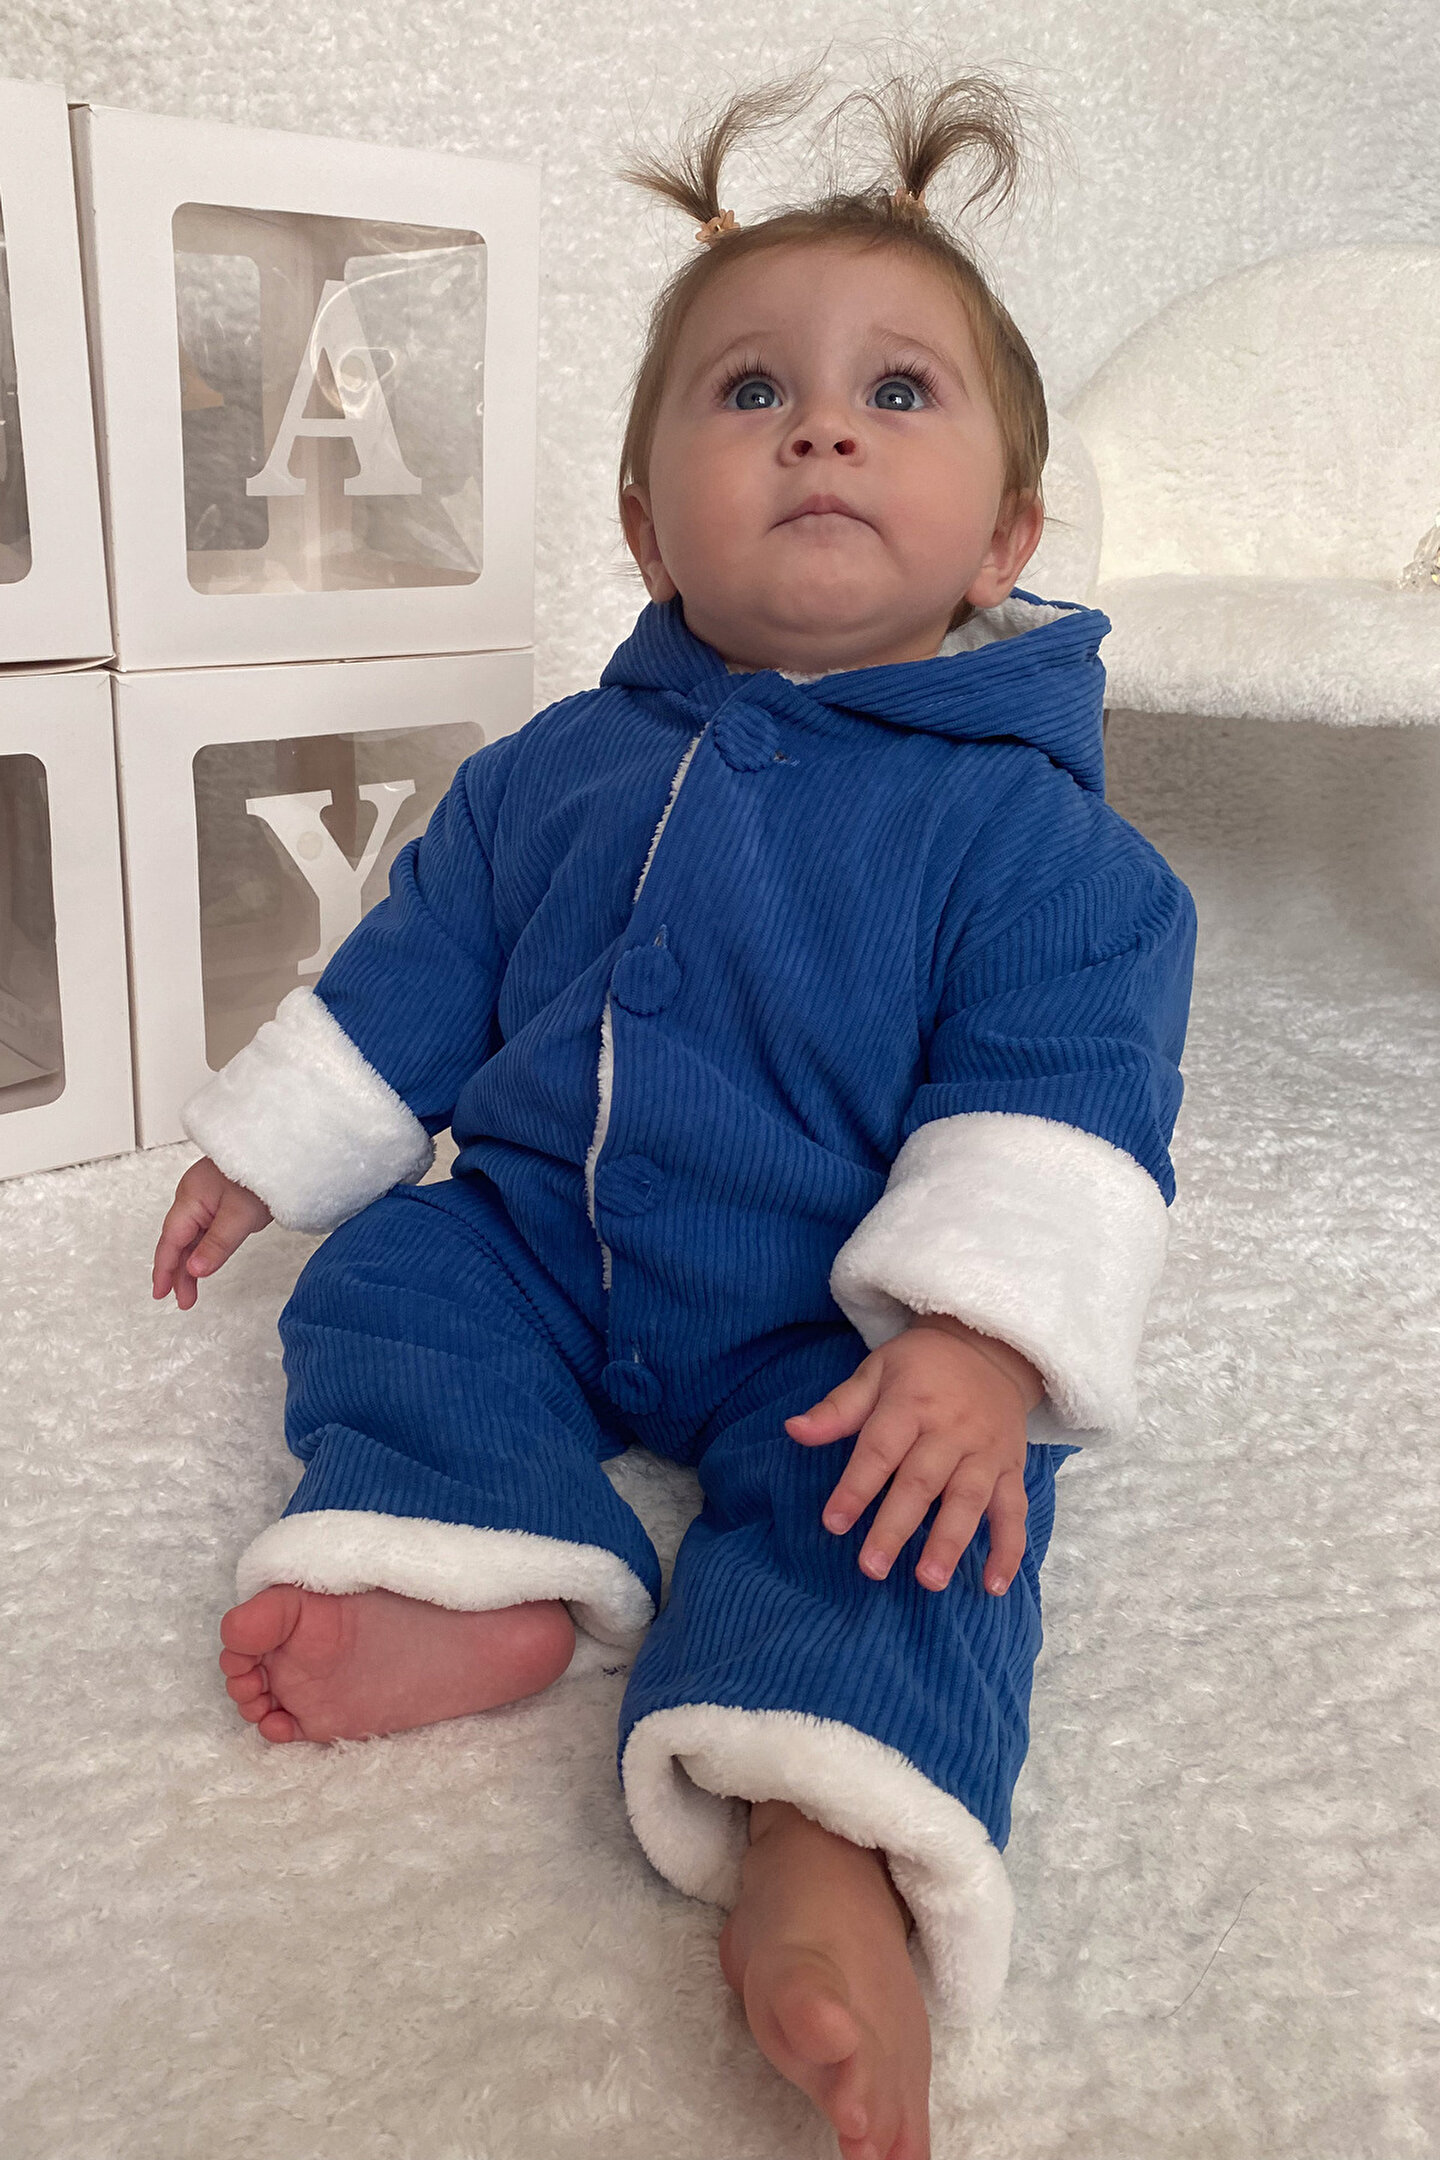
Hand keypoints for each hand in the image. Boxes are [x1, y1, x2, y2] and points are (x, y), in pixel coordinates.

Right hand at [152, 1155, 271, 1309]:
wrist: (279, 1149)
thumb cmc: (261, 1173)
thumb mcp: (241, 1216)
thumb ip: (217, 1245)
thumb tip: (194, 1271)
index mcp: (190, 1198)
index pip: (172, 1241)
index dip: (164, 1269)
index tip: (161, 1293)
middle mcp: (192, 1197)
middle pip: (178, 1241)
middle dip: (177, 1272)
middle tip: (184, 1300)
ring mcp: (205, 1197)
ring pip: (191, 1236)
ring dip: (189, 1263)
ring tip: (191, 1291)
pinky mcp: (219, 1199)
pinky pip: (203, 1229)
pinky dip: (201, 1248)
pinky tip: (203, 1263)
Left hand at [785, 1315, 1042, 1595]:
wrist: (991, 1347)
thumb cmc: (922, 1366)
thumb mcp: (877, 1371)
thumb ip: (838, 1407)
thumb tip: (793, 1430)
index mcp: (911, 1403)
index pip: (880, 1449)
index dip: (856, 1487)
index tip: (834, 1524)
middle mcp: (952, 1429)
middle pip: (922, 1482)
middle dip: (896, 1526)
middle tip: (872, 1568)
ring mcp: (986, 1451)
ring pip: (969, 1500)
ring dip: (950, 1542)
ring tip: (929, 1580)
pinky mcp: (1011, 1469)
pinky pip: (1013, 1511)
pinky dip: (1009, 1549)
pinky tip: (994, 1585)